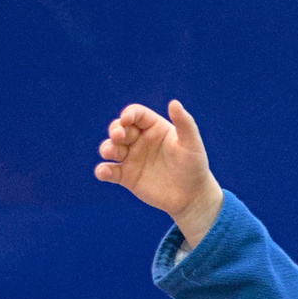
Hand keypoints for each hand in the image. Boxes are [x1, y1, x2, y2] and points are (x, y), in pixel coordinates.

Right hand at [95, 100, 223, 245]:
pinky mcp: (126, 176)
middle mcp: (140, 140)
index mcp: (154, 128)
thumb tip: (174, 103)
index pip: (136, 114)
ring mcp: (131, 158)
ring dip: (107, 148)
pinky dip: (103, 170)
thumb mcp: (191, 143)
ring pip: (111, 148)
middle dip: (115, 130)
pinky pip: (109, 171)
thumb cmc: (194, 166)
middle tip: (118, 136)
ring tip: (111, 152)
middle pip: (119, 128)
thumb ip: (184, 123)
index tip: (127, 120)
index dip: (129, 114)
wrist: (191, 196)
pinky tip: (104, 172)